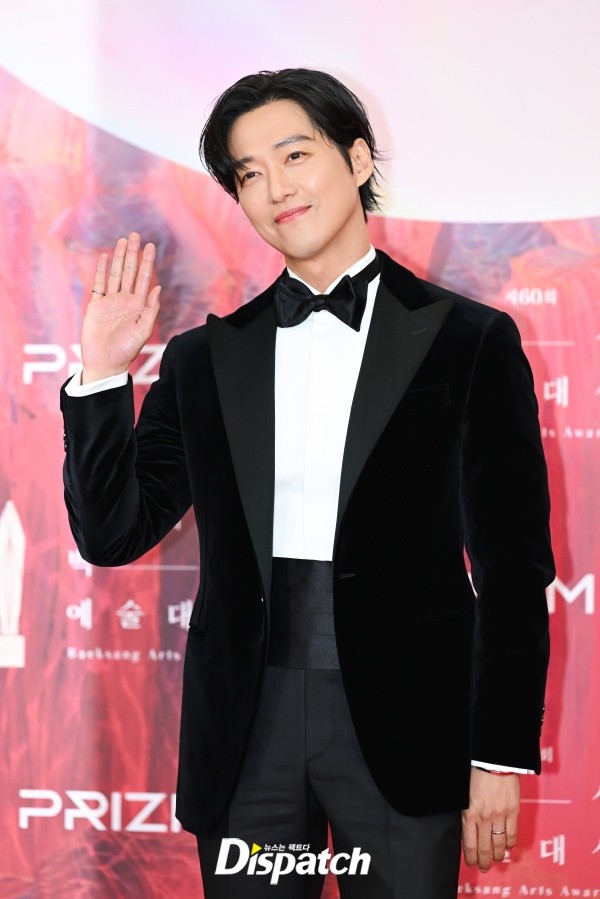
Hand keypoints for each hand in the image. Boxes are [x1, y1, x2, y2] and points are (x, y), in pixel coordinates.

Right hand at [81, 232, 160, 382]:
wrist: (104, 362)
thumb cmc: (126, 350)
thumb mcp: (143, 331)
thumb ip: (150, 310)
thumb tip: (158, 288)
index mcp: (139, 306)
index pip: (145, 279)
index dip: (148, 262)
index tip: (151, 246)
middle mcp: (126, 300)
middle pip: (131, 272)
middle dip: (133, 254)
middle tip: (135, 235)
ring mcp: (111, 301)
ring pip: (116, 274)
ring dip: (120, 257)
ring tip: (123, 241)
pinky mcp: (96, 305)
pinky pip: (99, 284)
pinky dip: (101, 270)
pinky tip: (105, 258)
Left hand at [461, 768, 519, 871]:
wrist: (494, 760)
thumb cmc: (476, 774)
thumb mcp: (465, 795)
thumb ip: (467, 814)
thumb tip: (467, 830)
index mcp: (469, 813)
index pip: (470, 844)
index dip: (471, 857)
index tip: (471, 863)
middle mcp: (484, 817)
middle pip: (484, 848)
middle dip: (483, 861)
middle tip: (483, 867)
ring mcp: (500, 815)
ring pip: (498, 844)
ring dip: (497, 855)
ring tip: (495, 860)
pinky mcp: (513, 811)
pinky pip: (512, 833)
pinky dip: (510, 844)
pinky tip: (507, 847)